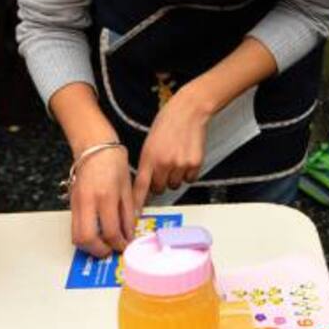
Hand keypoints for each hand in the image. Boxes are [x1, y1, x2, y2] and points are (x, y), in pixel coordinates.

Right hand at [70, 146, 135, 257]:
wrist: (95, 146)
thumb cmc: (112, 161)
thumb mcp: (127, 188)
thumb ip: (128, 213)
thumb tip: (128, 234)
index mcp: (105, 197)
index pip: (109, 232)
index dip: (118, 244)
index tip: (124, 245)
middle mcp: (87, 202)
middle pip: (86, 239)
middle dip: (99, 251)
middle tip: (110, 250)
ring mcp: (76, 203)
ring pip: (76, 236)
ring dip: (89, 246)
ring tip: (103, 244)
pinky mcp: (71, 203)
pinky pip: (74, 226)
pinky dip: (85, 234)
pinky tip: (97, 232)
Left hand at [132, 86, 212, 212]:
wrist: (188, 111)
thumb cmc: (167, 123)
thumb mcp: (150, 143)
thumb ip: (147, 163)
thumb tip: (146, 183)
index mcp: (149, 158)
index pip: (140, 187)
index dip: (137, 203)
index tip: (133, 217)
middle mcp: (164, 163)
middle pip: (159, 188)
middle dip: (160, 181)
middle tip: (164, 166)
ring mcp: (180, 165)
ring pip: (175, 184)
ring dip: (175, 176)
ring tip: (176, 157)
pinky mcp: (195, 164)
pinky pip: (190, 179)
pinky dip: (188, 172)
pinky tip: (186, 157)